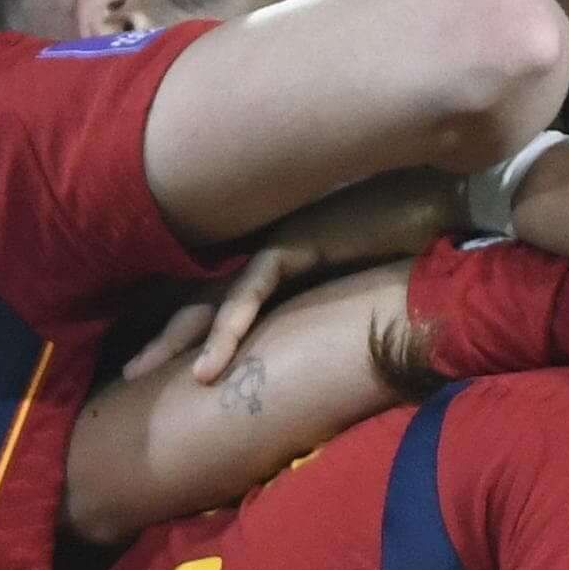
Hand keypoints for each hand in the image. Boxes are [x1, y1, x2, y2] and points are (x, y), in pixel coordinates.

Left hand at [131, 171, 463, 386]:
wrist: (441, 196)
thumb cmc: (414, 239)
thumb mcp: (364, 289)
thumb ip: (341, 311)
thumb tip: (338, 352)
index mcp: (281, 262)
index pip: (223, 299)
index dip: (192, 329)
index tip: (165, 364)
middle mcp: (271, 252)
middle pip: (202, 298)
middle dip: (163, 335)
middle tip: (127, 373)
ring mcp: (278, 244)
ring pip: (212, 299)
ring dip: (177, 338)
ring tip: (143, 372)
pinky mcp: (295, 244)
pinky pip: (250, 291)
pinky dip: (228, 329)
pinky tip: (207, 368)